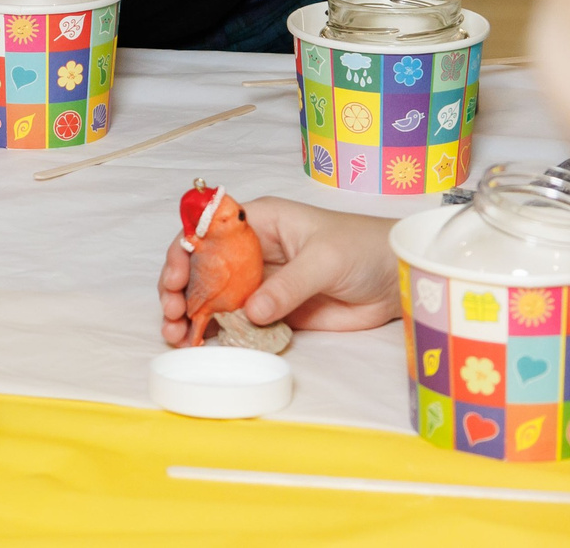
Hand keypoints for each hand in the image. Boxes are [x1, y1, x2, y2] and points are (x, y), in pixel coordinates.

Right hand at [157, 197, 401, 343]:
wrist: (397, 277)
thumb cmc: (364, 248)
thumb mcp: (325, 259)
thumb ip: (289, 285)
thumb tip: (251, 312)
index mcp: (260, 222)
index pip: (208, 230)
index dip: (185, 250)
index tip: (174, 277)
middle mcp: (253, 251)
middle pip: (202, 267)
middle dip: (179, 288)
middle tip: (172, 314)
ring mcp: (261, 284)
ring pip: (213, 298)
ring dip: (190, 316)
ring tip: (175, 337)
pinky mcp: (274, 313)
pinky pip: (237, 324)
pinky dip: (215, 336)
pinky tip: (199, 347)